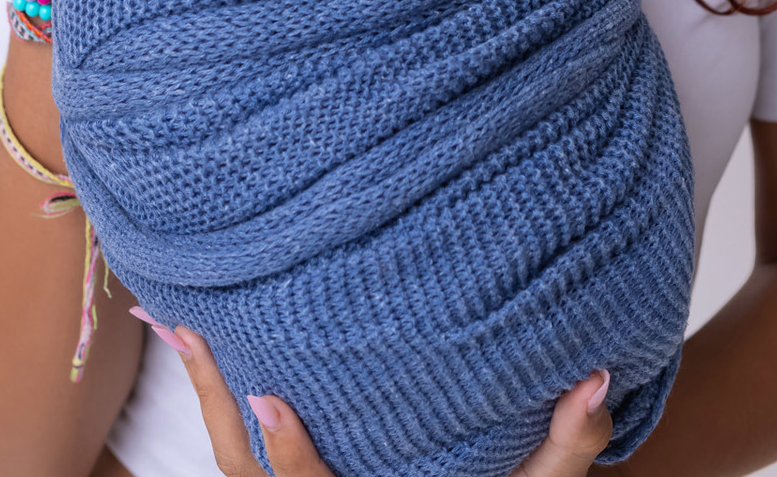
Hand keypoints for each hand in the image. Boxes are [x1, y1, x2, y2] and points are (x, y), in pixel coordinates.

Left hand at [130, 318, 612, 475]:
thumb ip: (569, 445)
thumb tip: (599, 374)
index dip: (289, 451)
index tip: (266, 391)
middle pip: (245, 473)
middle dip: (213, 398)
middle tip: (185, 323)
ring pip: (230, 459)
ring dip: (204, 387)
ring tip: (177, 315)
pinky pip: (237, 448)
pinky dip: (216, 396)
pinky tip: (200, 338)